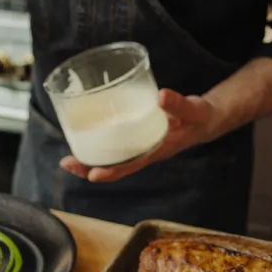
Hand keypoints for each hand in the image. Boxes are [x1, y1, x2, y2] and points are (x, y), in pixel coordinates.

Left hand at [60, 88, 213, 183]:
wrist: (204, 120)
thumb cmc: (198, 117)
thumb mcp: (193, 110)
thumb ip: (178, 103)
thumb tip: (160, 96)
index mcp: (158, 150)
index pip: (131, 165)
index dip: (112, 172)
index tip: (93, 175)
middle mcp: (145, 152)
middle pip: (115, 166)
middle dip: (90, 167)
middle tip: (67, 163)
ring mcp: (140, 146)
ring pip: (112, 158)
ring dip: (90, 159)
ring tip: (68, 157)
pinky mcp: (136, 136)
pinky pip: (115, 145)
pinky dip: (99, 143)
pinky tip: (85, 136)